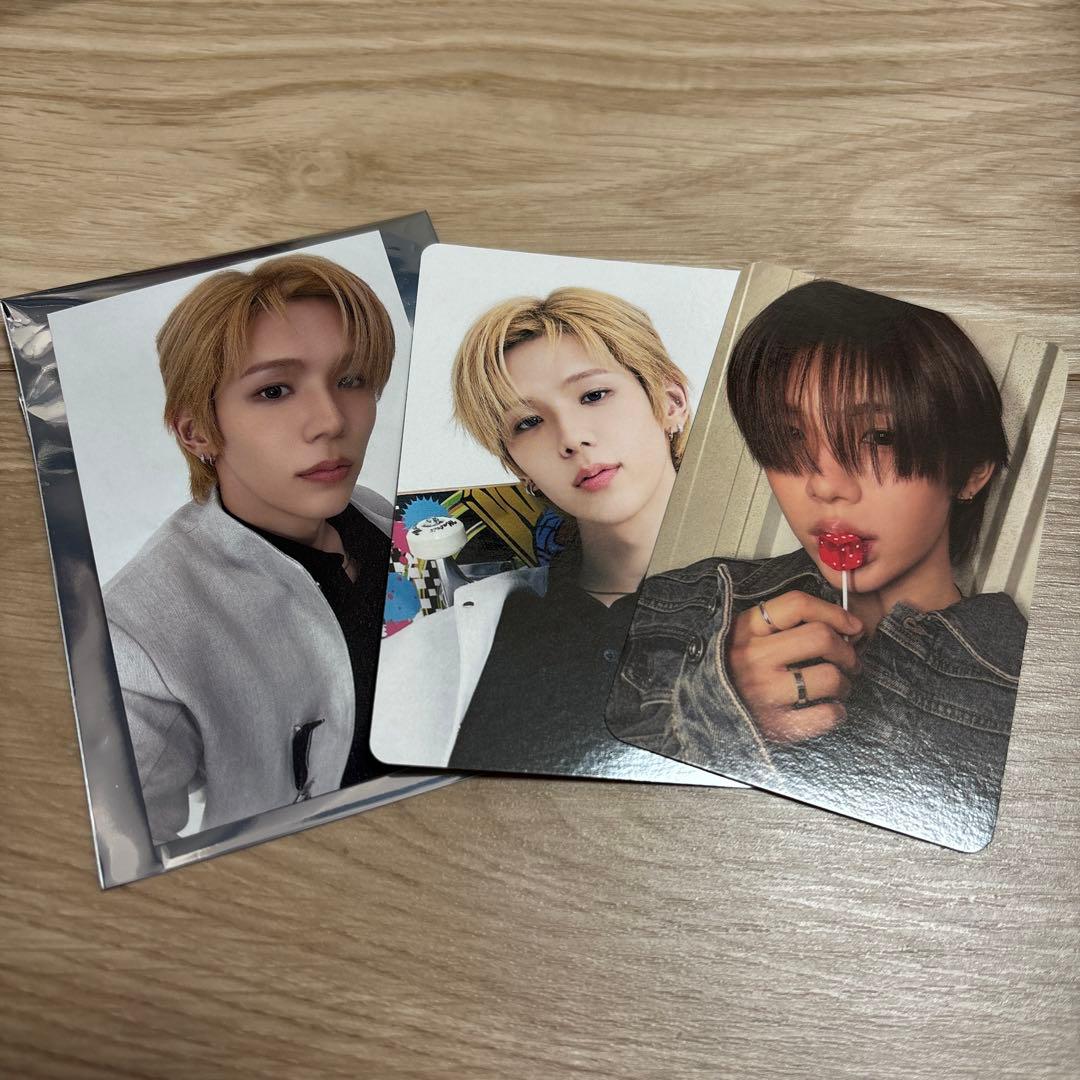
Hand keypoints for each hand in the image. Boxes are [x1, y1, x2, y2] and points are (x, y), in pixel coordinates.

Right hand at [725, 591, 862, 743]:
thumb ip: (780, 624)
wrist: (704, 713)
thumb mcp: (744, 636)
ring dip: (844, 682)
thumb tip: (839, 623)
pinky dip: (837, 711)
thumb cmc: (733, 670)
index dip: (835, 612)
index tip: (852, 625)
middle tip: (848, 660)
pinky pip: (827, 714)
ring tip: (836, 685)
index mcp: (746, 630)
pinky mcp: (777, 725)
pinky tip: (827, 708)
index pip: (797, 605)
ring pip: (830, 677)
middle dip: (847, 649)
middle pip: (822, 638)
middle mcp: (755, 658)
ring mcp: (766, 693)